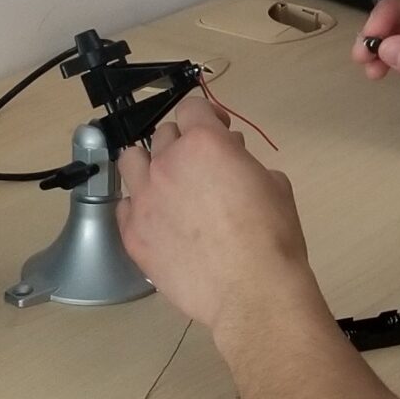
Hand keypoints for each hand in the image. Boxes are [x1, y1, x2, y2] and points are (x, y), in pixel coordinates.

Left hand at [115, 100, 323, 337]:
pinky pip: (124, 205)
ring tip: (166, 183)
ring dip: (148, 164)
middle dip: (182, 144)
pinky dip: (139, 205)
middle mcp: (167, 163)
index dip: (208, 116)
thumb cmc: (272, 237)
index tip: (219, 131)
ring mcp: (144, 198)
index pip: (193, 107)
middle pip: (162, 134)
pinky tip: (157, 219)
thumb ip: (245, 164)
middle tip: (200, 166)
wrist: (252, 291)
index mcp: (205, 143)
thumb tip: (232, 164)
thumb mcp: (274, 185)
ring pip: (131, 161)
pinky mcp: (132, 233)